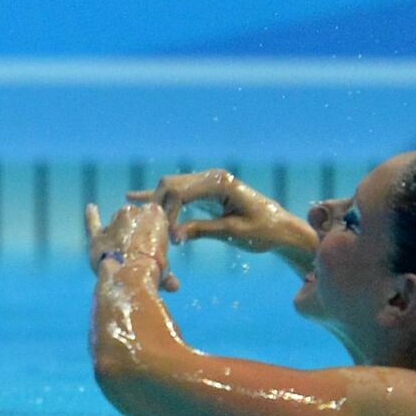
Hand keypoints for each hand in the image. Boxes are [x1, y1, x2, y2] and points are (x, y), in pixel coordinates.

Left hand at [85, 202, 179, 291]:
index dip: (154, 235)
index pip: (155, 218)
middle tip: (140, 254)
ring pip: (116, 224)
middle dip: (137, 235)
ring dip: (120, 235)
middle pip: (135, 220)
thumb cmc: (153, 269)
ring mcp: (113, 223)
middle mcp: (132, 212)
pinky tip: (91, 208)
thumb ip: (165, 268)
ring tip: (125, 254)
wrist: (128, 275)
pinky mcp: (97, 236)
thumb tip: (173, 285)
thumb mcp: (165, 265)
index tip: (155, 249)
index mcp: (153, 213)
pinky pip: (93, 222)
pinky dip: (91, 216)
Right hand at [128, 169, 314, 255]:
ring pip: (170, 187)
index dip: (169, 215)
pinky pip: (178, 192)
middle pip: (171, 186)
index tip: (170, 238)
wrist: (282, 229)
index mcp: (220, 183)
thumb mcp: (233, 233)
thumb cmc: (264, 231)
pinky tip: (134, 196)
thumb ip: (202, 230)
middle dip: (159, 209)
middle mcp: (212, 177)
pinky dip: (159, 197)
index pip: (181, 193)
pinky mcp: (205, 192)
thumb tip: (174, 236)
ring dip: (157, 204)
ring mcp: (207, 182)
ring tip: (141, 221)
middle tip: (154, 233)